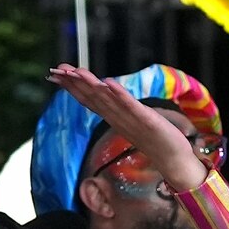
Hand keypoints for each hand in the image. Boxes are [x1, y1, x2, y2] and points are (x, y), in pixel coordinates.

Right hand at [47, 64, 208, 191]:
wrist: (173, 159)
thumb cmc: (154, 139)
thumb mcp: (131, 121)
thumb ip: (117, 108)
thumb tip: (104, 96)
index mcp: (113, 117)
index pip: (88, 99)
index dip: (71, 87)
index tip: (54, 74)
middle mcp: (118, 118)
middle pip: (93, 98)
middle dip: (74, 83)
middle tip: (57, 69)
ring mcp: (131, 120)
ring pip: (107, 100)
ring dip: (91, 85)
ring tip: (77, 71)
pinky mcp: (147, 121)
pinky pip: (131, 106)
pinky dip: (119, 95)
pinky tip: (108, 83)